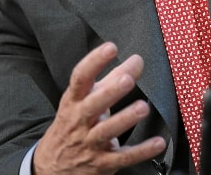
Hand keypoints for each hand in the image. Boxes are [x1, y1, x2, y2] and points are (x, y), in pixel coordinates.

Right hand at [33, 42, 165, 174]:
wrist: (52, 167)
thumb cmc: (74, 124)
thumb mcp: (85, 100)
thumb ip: (111, 79)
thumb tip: (135, 60)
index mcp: (74, 101)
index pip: (80, 78)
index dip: (94, 61)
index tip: (111, 47)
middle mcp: (80, 121)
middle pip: (93, 105)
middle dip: (110, 92)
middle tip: (128, 79)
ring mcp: (90, 143)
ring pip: (107, 132)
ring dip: (125, 119)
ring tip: (143, 108)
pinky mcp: (101, 164)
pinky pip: (123, 158)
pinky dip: (141, 151)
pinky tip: (158, 142)